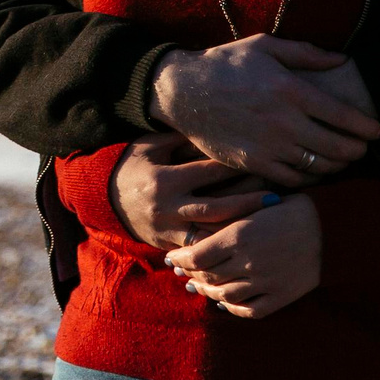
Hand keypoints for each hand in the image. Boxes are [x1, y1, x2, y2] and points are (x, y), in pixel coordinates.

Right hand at [109, 133, 273, 248]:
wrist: (102, 197)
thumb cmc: (133, 165)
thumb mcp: (149, 147)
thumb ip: (179, 139)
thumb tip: (216, 128)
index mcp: (165, 179)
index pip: (208, 172)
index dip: (238, 167)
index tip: (266, 163)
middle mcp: (169, 206)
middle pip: (218, 207)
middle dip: (248, 203)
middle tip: (278, 198)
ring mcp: (169, 229)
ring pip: (212, 233)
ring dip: (240, 229)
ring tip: (268, 224)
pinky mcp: (169, 244)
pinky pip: (200, 250)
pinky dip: (222, 247)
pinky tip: (245, 245)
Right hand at [150, 36, 379, 186]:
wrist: (183, 91)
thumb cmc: (225, 63)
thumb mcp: (265, 46)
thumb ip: (307, 53)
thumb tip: (342, 59)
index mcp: (291, 90)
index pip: (344, 117)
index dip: (367, 127)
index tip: (377, 131)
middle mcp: (284, 122)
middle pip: (338, 148)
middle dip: (357, 150)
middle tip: (362, 148)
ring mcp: (269, 146)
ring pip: (319, 167)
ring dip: (337, 166)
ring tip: (341, 159)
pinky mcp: (253, 163)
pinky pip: (293, 179)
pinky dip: (309, 177)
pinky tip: (312, 169)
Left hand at [165, 192, 321, 318]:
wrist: (329, 228)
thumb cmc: (287, 209)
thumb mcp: (251, 208)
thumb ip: (224, 220)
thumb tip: (196, 231)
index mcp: (238, 236)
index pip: (196, 257)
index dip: (180, 261)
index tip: (173, 259)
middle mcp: (248, 262)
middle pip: (208, 278)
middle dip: (191, 276)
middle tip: (183, 274)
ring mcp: (265, 282)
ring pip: (225, 296)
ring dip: (208, 293)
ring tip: (200, 288)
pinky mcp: (282, 296)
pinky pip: (250, 310)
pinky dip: (234, 308)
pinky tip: (226, 302)